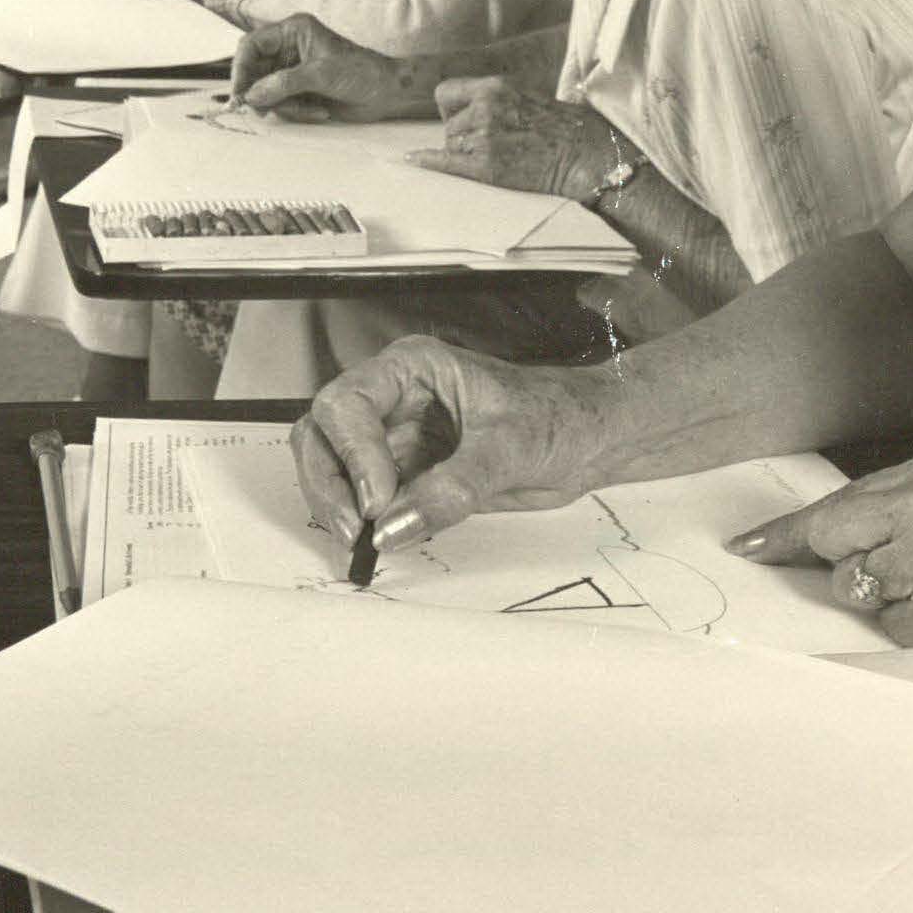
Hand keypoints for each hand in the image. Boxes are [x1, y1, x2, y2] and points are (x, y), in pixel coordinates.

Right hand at [231, 14, 413, 120]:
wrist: (387, 92)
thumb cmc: (361, 72)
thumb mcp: (321, 74)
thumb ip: (284, 83)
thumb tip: (252, 95)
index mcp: (293, 31)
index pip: (251, 45)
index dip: (241, 68)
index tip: (241, 92)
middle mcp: (288, 49)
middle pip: (253, 72)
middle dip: (259, 93)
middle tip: (264, 111)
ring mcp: (291, 71)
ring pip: (264, 93)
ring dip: (282, 106)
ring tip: (309, 109)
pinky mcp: (298, 91)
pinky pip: (280, 105)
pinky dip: (294, 112)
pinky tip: (319, 111)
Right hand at [293, 336, 611, 555]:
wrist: (590, 441)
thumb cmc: (559, 418)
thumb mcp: (511, 449)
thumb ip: (453, 488)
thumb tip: (394, 525)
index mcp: (412, 368)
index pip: (348, 403)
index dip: (353, 453)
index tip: (378, 500)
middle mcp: (393, 399)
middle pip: (322, 433)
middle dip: (330, 482)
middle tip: (356, 530)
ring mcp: (395, 438)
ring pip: (331, 466)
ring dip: (337, 505)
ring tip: (364, 542)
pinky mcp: (405, 475)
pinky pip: (364, 499)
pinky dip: (361, 524)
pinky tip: (379, 544)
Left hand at [416, 79, 619, 200]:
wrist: (586, 155)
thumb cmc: (565, 128)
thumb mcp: (527, 96)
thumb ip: (496, 100)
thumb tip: (471, 110)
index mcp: (496, 87)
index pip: (445, 93)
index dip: (450, 108)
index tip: (460, 119)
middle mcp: (485, 108)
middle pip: (448, 125)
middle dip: (461, 136)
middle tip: (492, 145)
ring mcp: (484, 138)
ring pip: (451, 146)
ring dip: (465, 154)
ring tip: (499, 157)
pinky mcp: (486, 166)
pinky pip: (445, 163)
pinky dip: (429, 162)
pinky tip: (414, 160)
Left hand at [725, 452, 912, 667]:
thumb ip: (907, 507)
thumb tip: (836, 534)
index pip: (841, 501)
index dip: (789, 529)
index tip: (749, 546)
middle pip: (836, 538)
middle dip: (833, 562)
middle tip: (855, 575)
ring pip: (861, 588)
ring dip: (889, 600)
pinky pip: (894, 628)